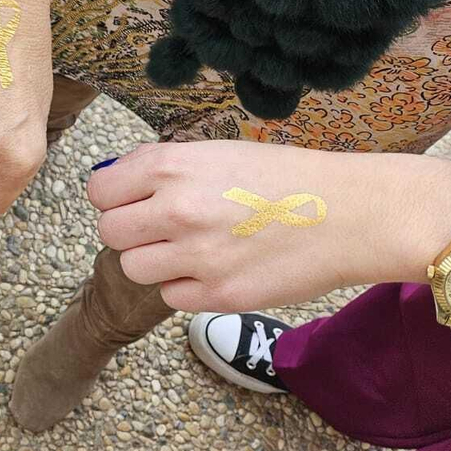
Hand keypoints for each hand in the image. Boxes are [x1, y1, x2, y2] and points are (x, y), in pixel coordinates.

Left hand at [88, 140, 450, 312]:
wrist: (350, 213)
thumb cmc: (282, 177)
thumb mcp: (214, 154)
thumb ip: (160, 170)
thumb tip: (112, 187)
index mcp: (170, 166)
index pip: (100, 192)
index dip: (115, 197)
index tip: (132, 200)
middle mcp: (176, 210)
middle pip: (110, 232)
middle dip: (131, 231)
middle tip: (161, 227)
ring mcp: (197, 256)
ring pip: (134, 268)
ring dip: (154, 261)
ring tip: (190, 248)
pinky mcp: (219, 295)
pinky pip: (171, 296)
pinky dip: (186, 287)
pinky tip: (216, 268)